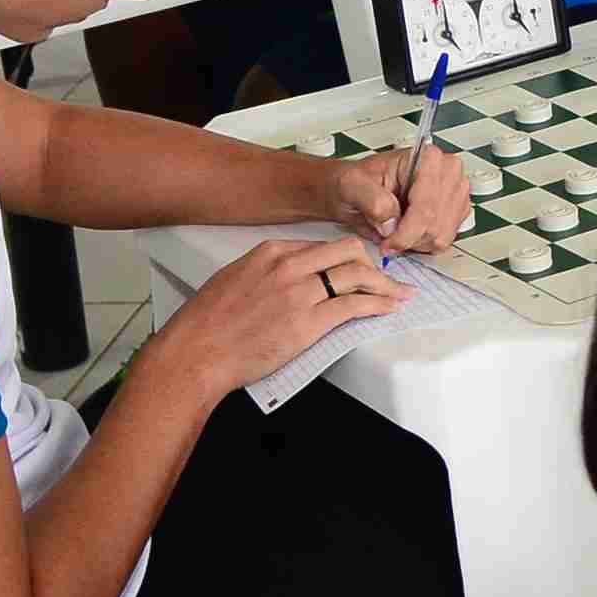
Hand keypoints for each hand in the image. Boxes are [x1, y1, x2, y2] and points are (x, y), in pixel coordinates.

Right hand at [140, 235, 400, 403]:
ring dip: (385, 285)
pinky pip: (354, 306)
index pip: (323, 245)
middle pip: (348, 252)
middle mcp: (289, 267)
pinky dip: (378, 305)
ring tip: (399, 293)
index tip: (360, 266)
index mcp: (271, 253)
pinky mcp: (308, 323)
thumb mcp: (236, 279)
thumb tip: (292, 277)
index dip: (347, 257)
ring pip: (357, 276)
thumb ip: (267, 272)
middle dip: (373, 264)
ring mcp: (300, 293)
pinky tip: (388, 308)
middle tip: (387, 278)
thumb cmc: (209, 322)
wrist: (197, 351)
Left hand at [314, 140, 472, 259]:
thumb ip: (371, 200)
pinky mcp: (457, 208)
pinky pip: (444, 239)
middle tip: (387, 237)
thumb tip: (391, 222)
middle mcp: (447, 171)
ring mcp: (455, 190)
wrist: (358, 187)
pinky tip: (408, 231)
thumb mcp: (351, 185)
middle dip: (409, 237)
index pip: (426, 206)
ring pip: (441, 234)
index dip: (406, 231)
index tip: (388, 241)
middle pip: (436, 223)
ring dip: (415, 242)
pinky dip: (423, 243)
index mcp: (427, 158)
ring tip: (396, 231)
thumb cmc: (358, 181)